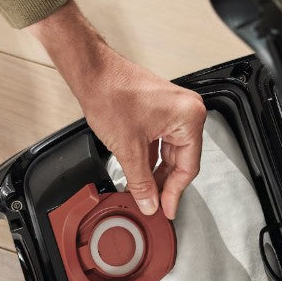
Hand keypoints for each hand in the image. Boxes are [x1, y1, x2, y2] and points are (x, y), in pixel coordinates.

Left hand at [27, 0, 205, 218]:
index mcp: (189, 117)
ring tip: (146, 192)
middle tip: (155, 204)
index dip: (175, 192)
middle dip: (165, 183)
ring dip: (157, 172)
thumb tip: (150, 203)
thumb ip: (141, 182)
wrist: (92, 72)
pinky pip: (162, 141)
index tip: (167, 209)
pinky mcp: (161, 109)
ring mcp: (174, 109)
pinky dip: (152, 158)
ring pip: (170, 152)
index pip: (188, 166)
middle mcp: (187, 111)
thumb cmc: (111, 93)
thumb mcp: (129, 149)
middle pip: (181, 159)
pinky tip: (142, 173)